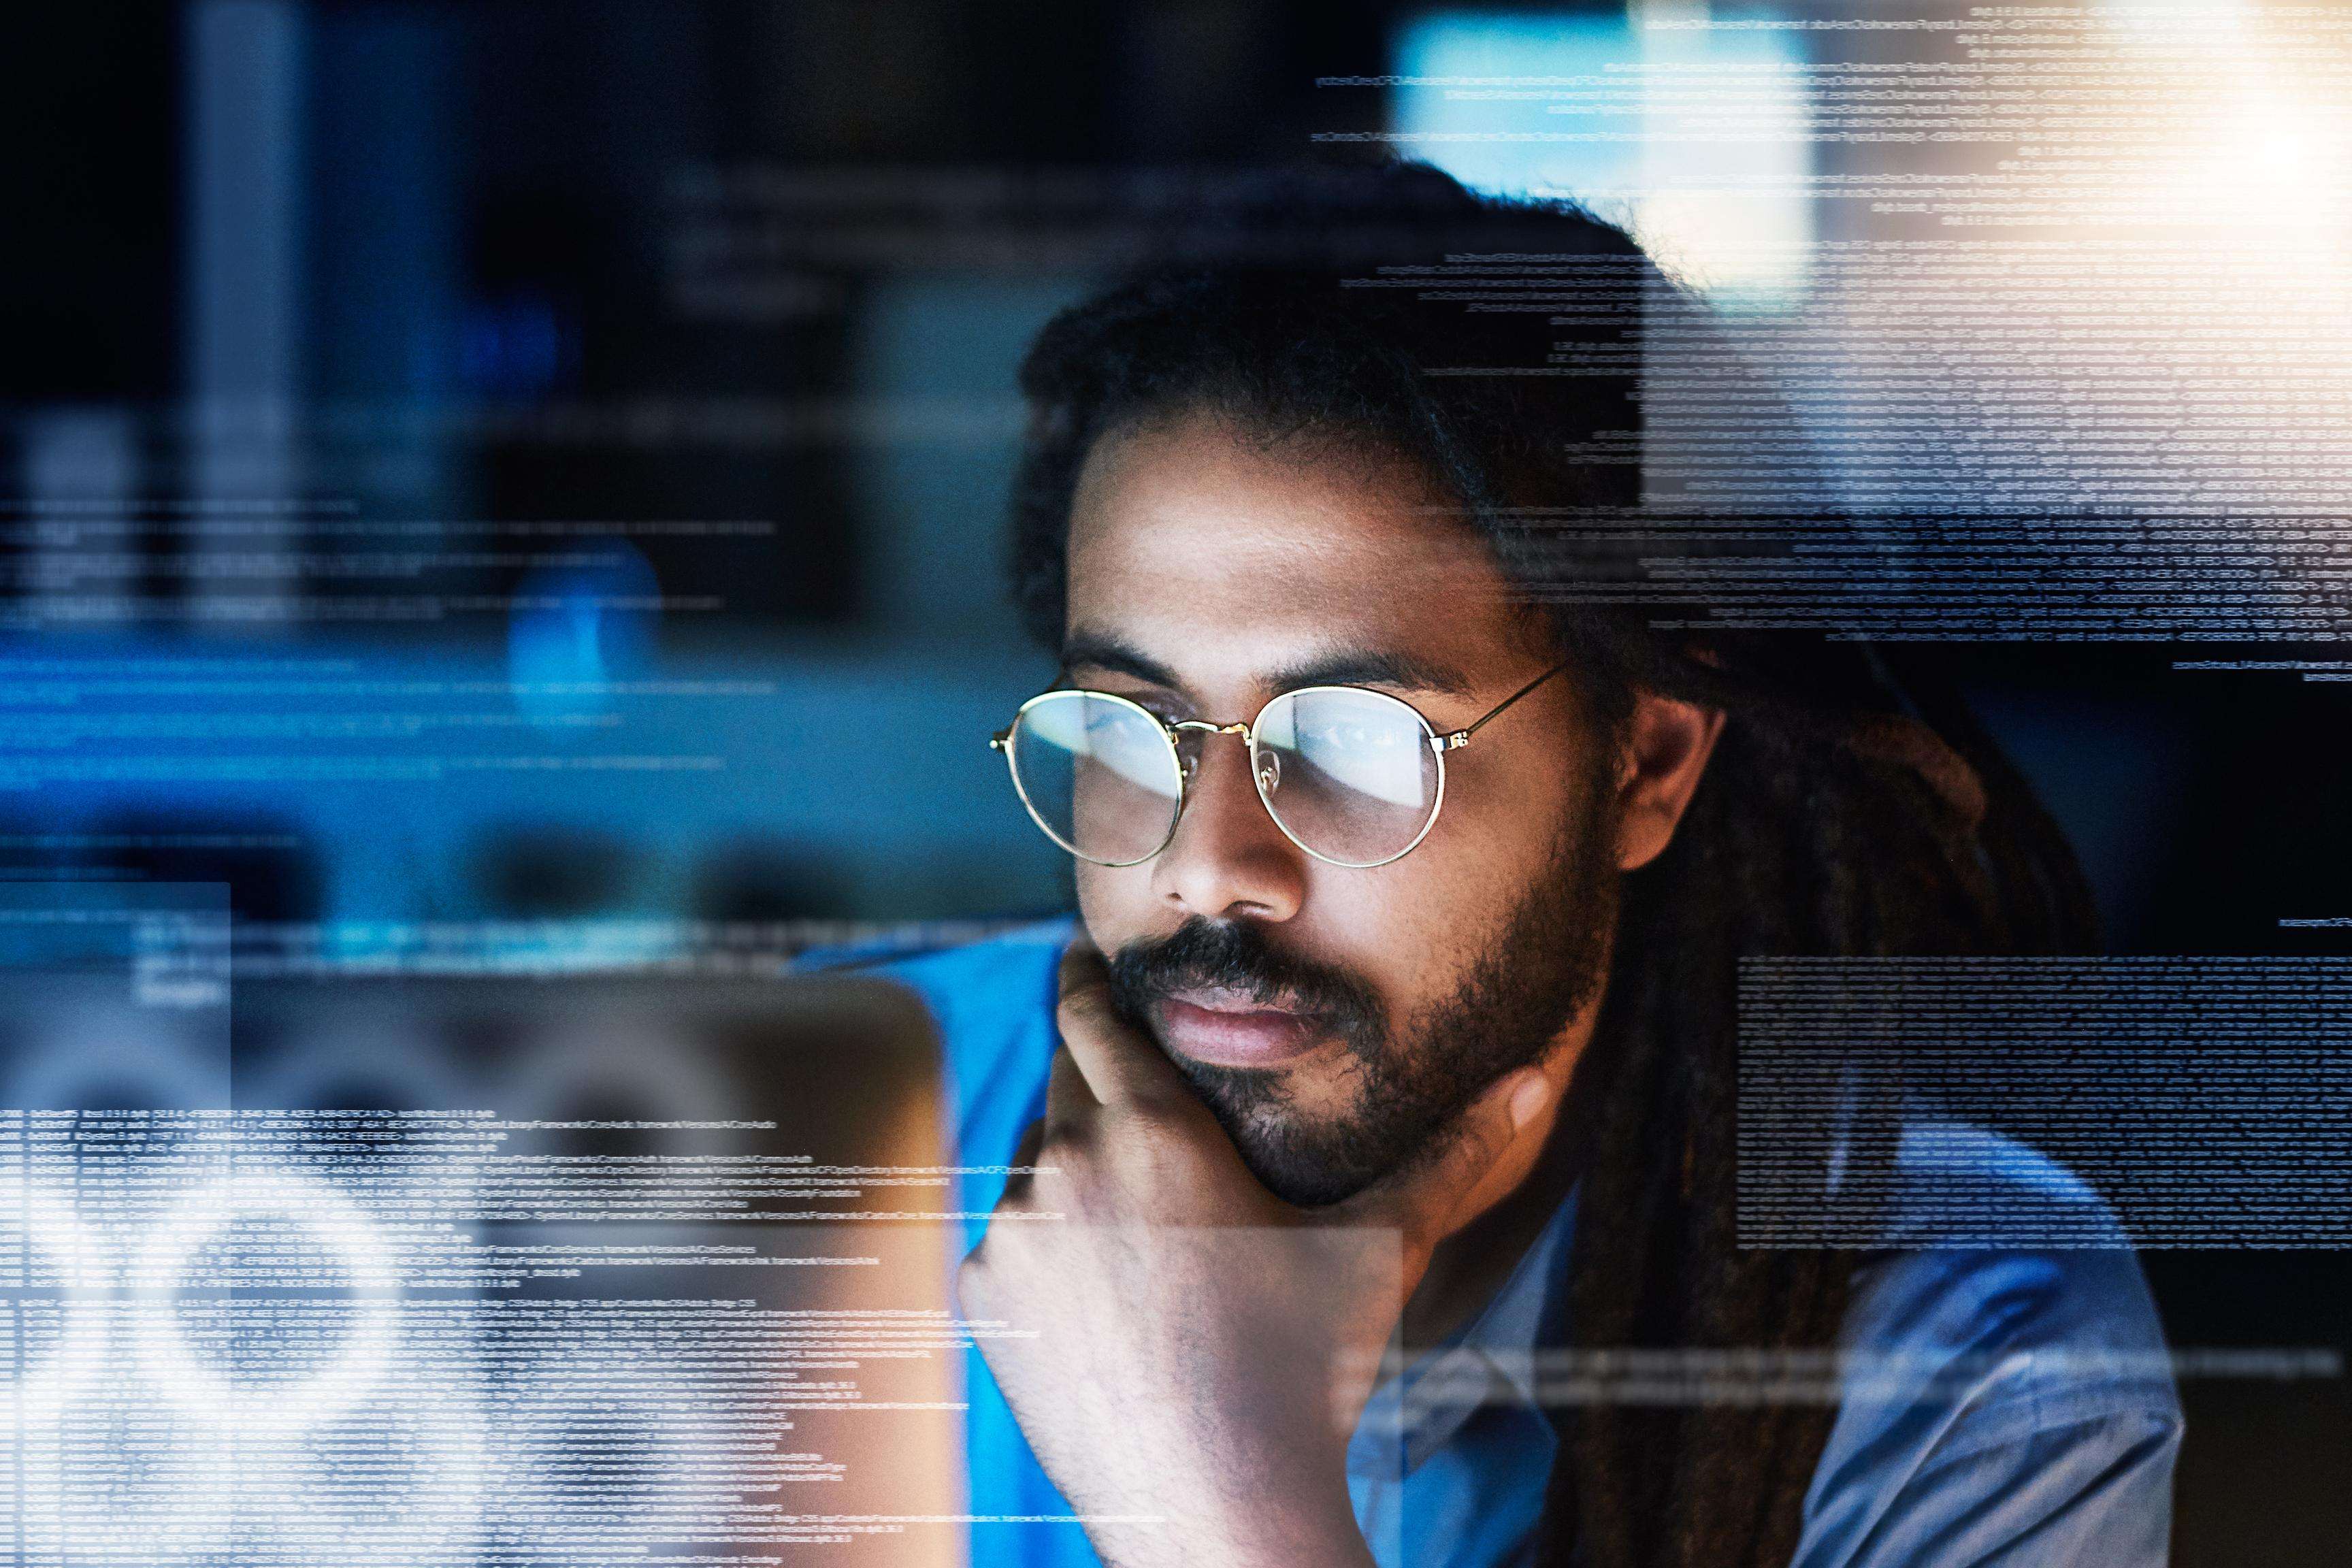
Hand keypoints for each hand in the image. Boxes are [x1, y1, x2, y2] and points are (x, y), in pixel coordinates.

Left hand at [953, 938, 1552, 1567]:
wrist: (1219, 1504)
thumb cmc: (1307, 1370)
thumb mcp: (1379, 1249)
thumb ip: (1451, 1155)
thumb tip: (1531, 1083)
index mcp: (1152, 1131)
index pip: (1091, 1011)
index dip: (1090, 980)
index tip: (1090, 960)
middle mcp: (1066, 1165)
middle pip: (1064, 1076)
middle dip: (1098, 1073)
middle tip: (1142, 1096)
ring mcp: (1013, 1233)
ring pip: (1033, 1158)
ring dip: (1072, 1162)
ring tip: (1137, 1211)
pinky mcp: (982, 1296)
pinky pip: (1007, 1235)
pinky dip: (1044, 1241)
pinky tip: (1107, 1283)